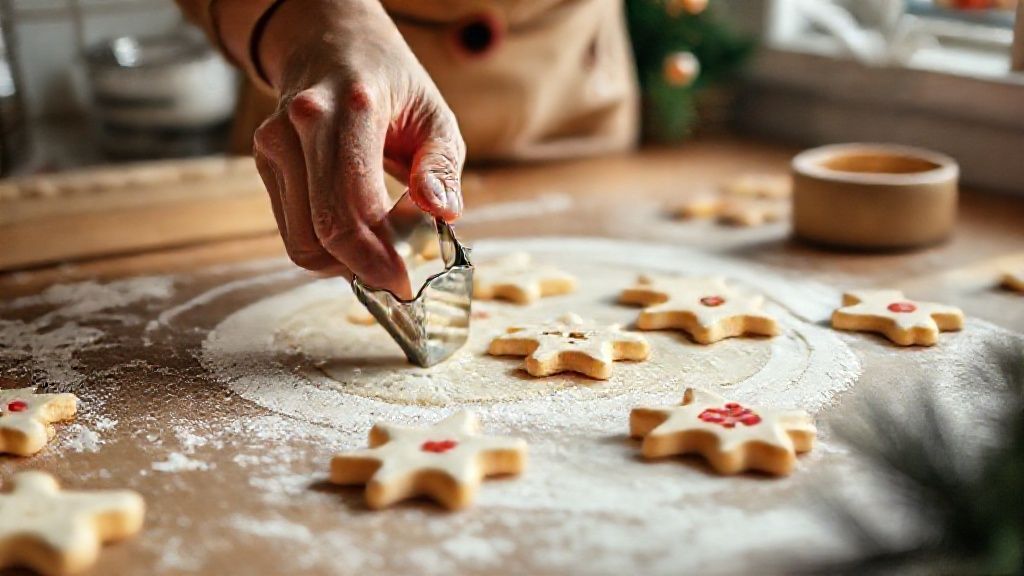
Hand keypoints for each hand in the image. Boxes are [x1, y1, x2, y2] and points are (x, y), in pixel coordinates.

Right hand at [251, 0, 464, 298]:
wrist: (332, 45)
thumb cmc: (393, 86)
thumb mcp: (436, 116)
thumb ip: (441, 167)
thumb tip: (442, 214)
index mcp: (349, 108)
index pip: (351, 208)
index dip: (380, 257)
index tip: (411, 280)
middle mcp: (300, 125)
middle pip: (321, 234)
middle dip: (365, 268)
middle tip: (402, 277)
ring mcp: (273, 144)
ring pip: (302, 243)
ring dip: (346, 262)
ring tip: (384, 246)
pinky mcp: (265, 164)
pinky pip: (295, 231)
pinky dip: (330, 247)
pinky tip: (361, 230)